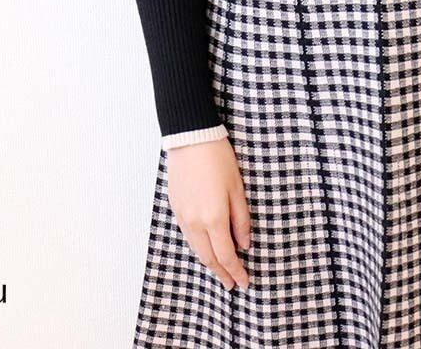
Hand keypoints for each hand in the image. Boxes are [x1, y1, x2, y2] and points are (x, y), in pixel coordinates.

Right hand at [165, 136, 250, 290]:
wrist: (191, 138)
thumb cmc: (218, 158)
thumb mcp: (237, 188)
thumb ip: (241, 220)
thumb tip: (244, 244)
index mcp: (214, 218)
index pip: (226, 255)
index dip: (236, 271)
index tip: (244, 282)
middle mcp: (195, 222)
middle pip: (208, 257)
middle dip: (222, 273)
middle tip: (232, 284)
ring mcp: (182, 215)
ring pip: (196, 248)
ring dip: (209, 262)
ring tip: (220, 270)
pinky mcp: (175, 207)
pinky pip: (187, 235)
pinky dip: (198, 246)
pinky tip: (205, 247)